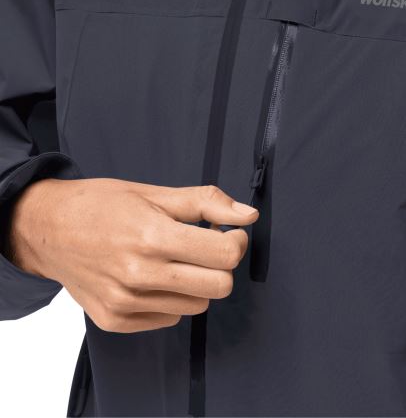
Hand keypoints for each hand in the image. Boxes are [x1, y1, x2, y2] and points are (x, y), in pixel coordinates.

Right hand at [7, 178, 257, 332]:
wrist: (47, 228)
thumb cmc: (100, 204)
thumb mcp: (153, 192)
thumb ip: (206, 203)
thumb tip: (249, 215)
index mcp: (151, 236)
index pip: (225, 255)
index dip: (235, 240)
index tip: (226, 231)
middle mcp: (139, 275)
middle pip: (218, 287)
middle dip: (221, 265)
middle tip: (205, 245)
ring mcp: (125, 303)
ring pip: (196, 306)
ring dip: (196, 282)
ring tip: (172, 258)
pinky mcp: (115, 321)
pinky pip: (168, 318)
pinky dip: (170, 299)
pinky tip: (152, 275)